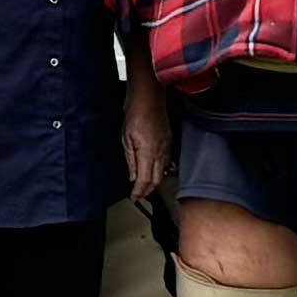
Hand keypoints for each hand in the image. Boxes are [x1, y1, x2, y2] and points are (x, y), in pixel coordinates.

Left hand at [122, 84, 174, 200]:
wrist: (149, 99)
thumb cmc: (136, 115)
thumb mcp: (126, 140)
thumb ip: (131, 161)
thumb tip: (133, 177)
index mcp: (148, 154)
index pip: (144, 181)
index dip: (139, 192)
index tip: (134, 198)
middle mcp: (160, 154)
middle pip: (156, 181)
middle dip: (147, 191)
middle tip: (139, 196)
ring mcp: (167, 148)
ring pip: (163, 173)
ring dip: (154, 182)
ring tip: (145, 187)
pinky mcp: (170, 143)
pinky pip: (167, 162)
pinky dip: (160, 171)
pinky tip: (153, 171)